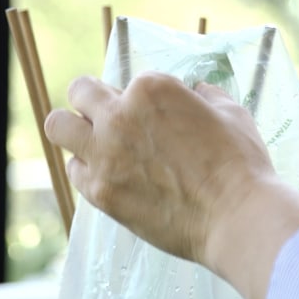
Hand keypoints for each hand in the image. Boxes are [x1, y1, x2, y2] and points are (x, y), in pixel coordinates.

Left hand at [45, 72, 298, 298]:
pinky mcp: (101, 192)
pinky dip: (88, 171)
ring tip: (97, 145)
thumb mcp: (230, 113)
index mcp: (152, 89)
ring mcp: (105, 155)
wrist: (236, 217)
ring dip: (75, 130)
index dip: (142, 99)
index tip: (155, 117)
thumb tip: (196, 91)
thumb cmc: (240, 163)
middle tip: (112, 120)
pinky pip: (74, 172)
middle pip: (80, 92)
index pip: (129, 81)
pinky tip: (109, 177)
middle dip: (93, 100)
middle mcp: (120, 115)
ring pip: (58, 126)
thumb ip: (205, 96)